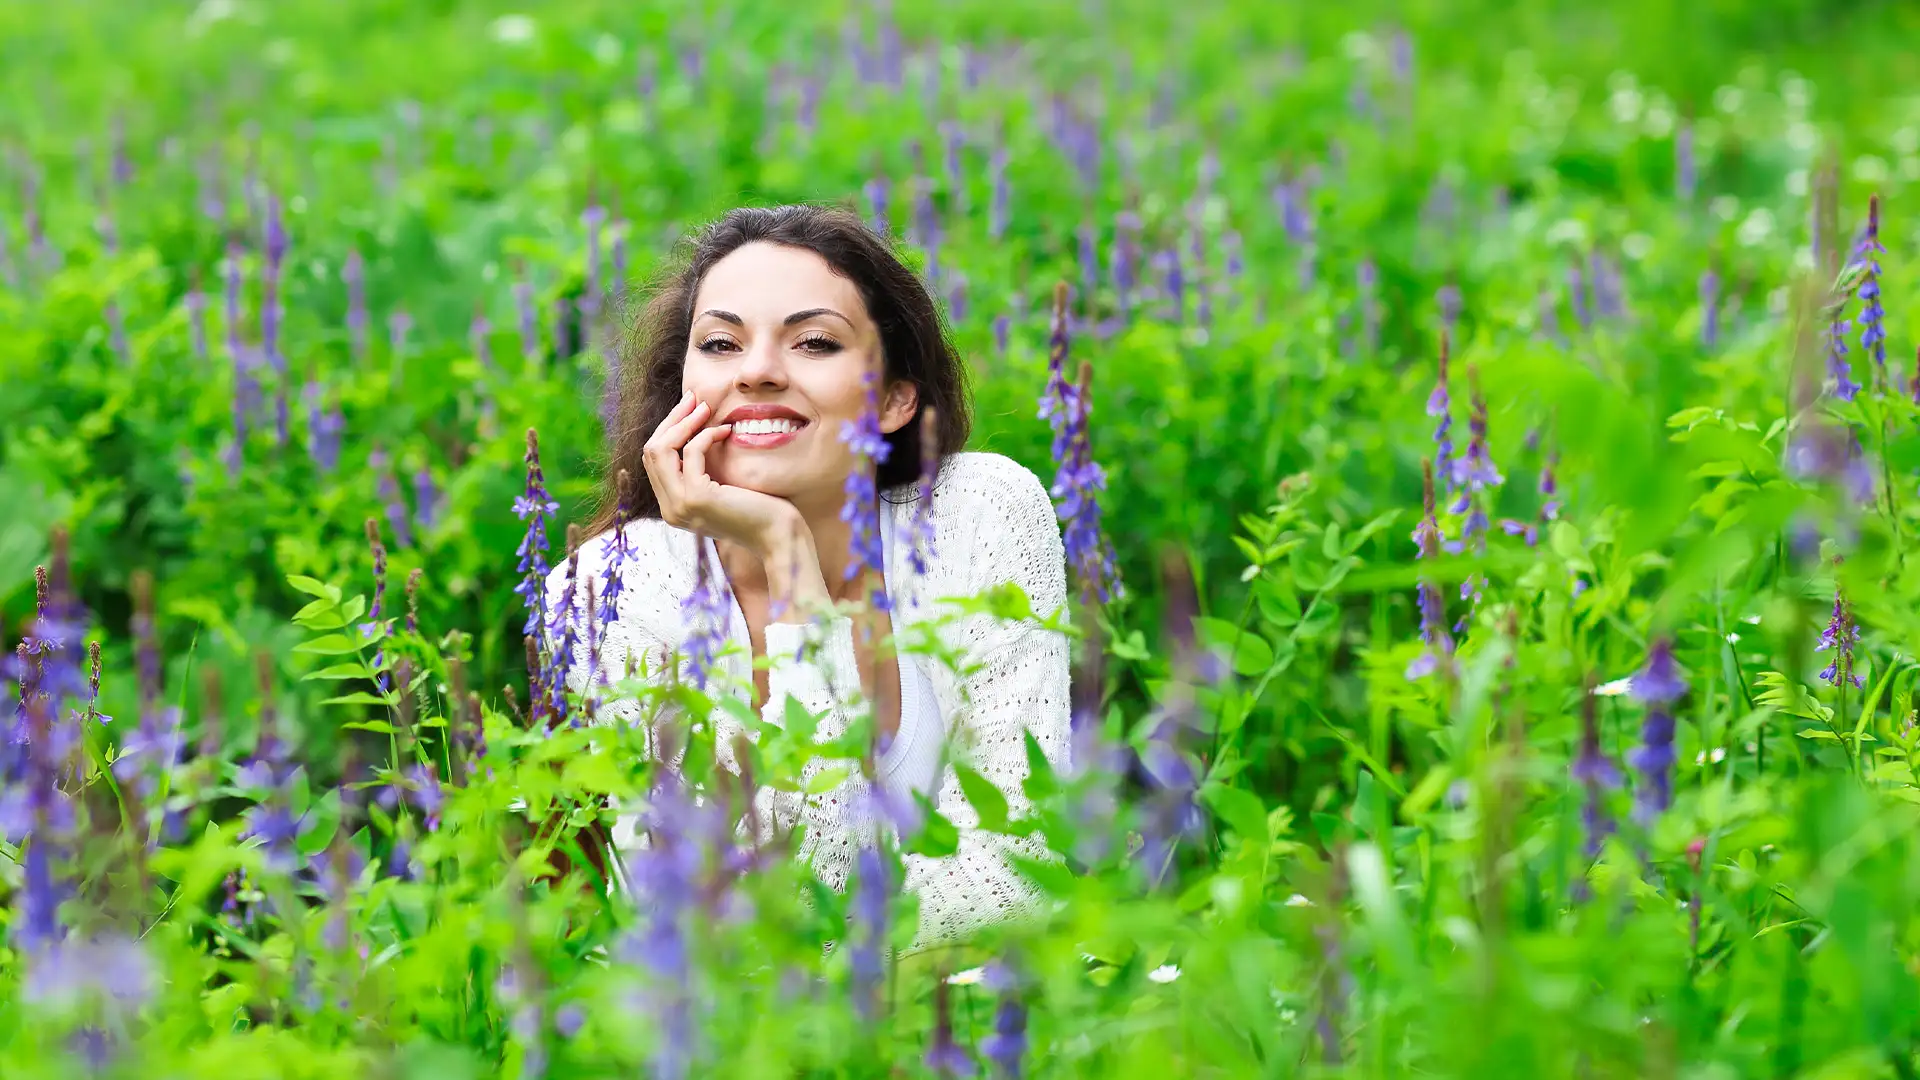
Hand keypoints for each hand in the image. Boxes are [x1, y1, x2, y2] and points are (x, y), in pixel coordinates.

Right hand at [642, 390, 804, 556]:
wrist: (778, 537)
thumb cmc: (759, 511)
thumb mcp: (722, 488)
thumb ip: (702, 471)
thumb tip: (693, 430)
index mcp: (673, 507)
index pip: (655, 460)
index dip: (668, 430)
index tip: (688, 408)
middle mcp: (670, 509)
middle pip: (652, 452)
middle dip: (672, 420)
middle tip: (693, 398)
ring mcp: (679, 505)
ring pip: (661, 449)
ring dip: (684, 422)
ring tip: (705, 407)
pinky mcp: (696, 497)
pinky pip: (691, 452)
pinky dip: (707, 435)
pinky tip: (726, 430)